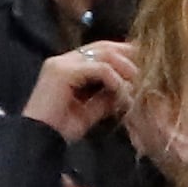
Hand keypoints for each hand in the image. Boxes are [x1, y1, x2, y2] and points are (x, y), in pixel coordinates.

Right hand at [24, 40, 138, 139]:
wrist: (36, 140)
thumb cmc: (58, 130)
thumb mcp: (88, 112)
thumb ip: (105, 98)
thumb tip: (126, 91)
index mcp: (67, 66)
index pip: (100, 50)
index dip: (123, 55)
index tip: (144, 65)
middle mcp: (64, 59)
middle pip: (104, 46)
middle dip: (129, 55)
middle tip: (150, 66)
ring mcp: (62, 63)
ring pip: (104, 54)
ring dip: (125, 68)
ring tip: (140, 81)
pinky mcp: (63, 72)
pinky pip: (99, 69)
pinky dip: (115, 79)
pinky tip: (124, 92)